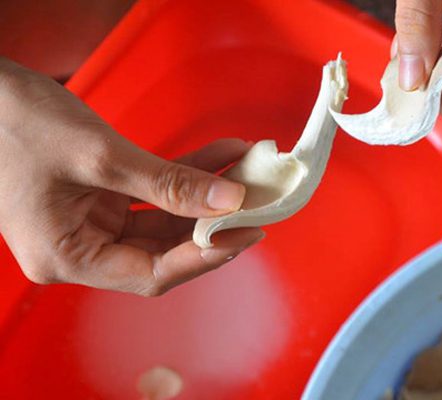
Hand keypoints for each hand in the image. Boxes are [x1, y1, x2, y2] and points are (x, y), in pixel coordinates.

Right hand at [0, 58, 263, 295]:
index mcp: (67, 257)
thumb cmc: (16, 123)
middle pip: (162, 249)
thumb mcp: (101, 157)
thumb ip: (168, 184)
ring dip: (204, 196)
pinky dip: (184, 175)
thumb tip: (229, 201)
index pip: (152, 274)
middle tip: (257, 204)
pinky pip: (151, 194)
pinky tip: (221, 154)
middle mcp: (79, 248)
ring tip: (246, 173)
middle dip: (212, 224)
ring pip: (162, 220)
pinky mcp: (99, 197)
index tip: (248, 233)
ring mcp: (89, 222)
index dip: (205, 257)